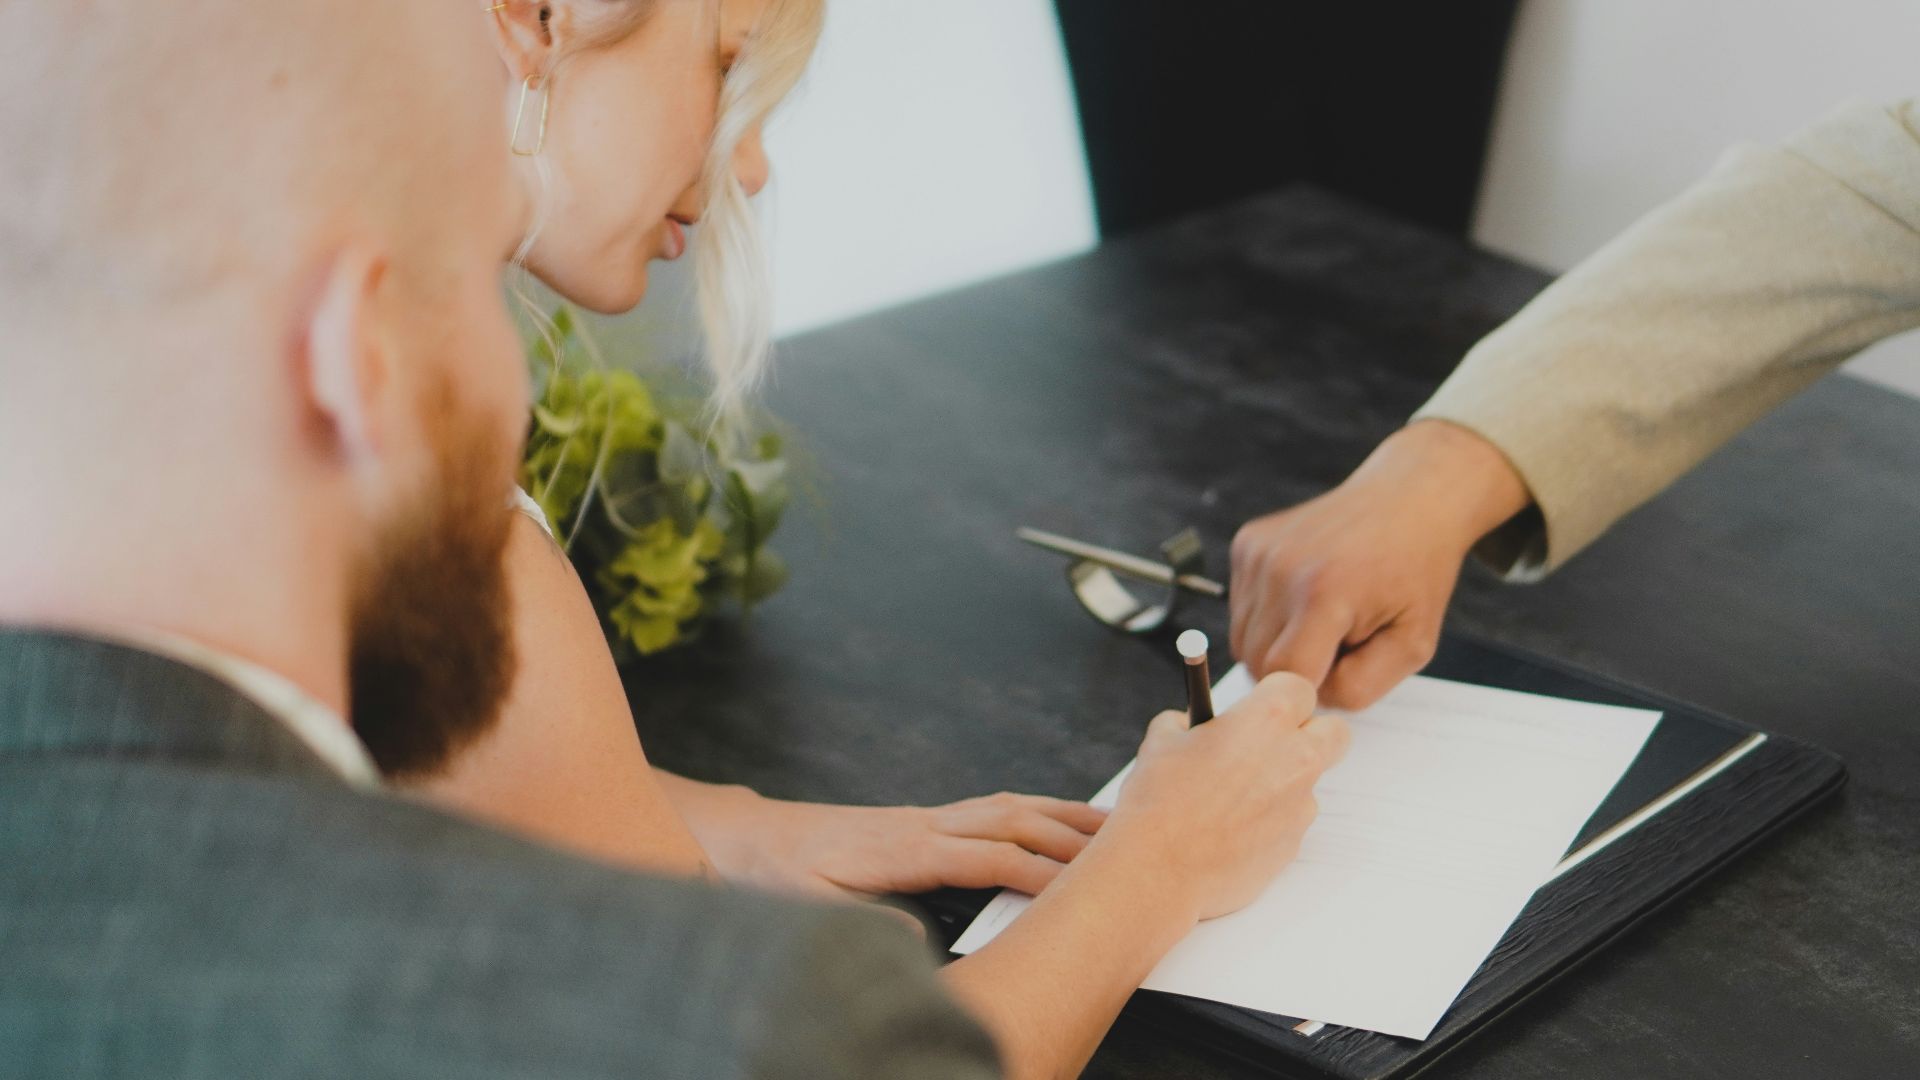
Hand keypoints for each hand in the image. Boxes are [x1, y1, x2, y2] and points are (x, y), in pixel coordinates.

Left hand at [686, 787, 1108, 900]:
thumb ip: (859, 922)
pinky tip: (1057, 819)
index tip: (1080, 884)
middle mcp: (923, 824)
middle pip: (1012, 819)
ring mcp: (927, 817)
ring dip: (1062, 813)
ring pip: (1009, 806)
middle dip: (1070, 832)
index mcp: (902, 847)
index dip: (1037, 869)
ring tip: (1114, 823)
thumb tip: (913, 940)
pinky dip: (1036, 810)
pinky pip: (994, 809)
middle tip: (1127, 845)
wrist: (750, 837)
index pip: (986, 855)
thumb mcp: (806, 906)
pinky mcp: (926, 821)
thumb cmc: (778, 871)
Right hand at [1098, 671, 1346, 919]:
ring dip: (1281, 784)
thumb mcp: (1161, 741)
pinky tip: (1228, 832)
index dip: (1278, 697)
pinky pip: (1290, 822)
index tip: (1259, 708)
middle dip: (1311, 734)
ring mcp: (1300, 805)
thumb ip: (1190, 723)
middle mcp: (1295, 759)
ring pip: (1308, 783)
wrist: (1158, 869)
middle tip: (1272, 745)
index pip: (1299, 688)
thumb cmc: (1158, 801)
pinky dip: (1268, 822)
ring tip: (1229, 801)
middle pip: (1335, 732)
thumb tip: (1194, 726)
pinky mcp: (1294, 845)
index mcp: (1266, 720)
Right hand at [1229, 419, 1529, 707]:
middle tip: (1339, 646)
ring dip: (1277, 643)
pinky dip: (1268, 615)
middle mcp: (1280, 568)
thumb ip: (1360, 687)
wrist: (1407, 500)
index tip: (1340, 675)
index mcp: (1324, 594)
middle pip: (1257, 662)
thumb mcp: (1413, 644)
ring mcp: (1258, 552)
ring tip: (1323, 619)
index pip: (1284, 678)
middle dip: (1294, 670)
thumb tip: (1307, 701)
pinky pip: (1240, 608)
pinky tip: (1306, 594)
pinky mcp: (1247, 543)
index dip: (1311, 691)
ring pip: (1242, 639)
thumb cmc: (1415, 573)